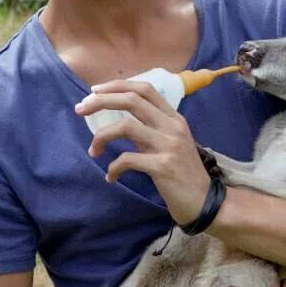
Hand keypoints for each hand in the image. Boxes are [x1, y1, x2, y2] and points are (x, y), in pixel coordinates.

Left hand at [74, 79, 210, 225]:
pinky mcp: (163, 166)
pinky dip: (114, 167)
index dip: (116, 86)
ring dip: (101, 136)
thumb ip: (151, 129)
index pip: (144, 89)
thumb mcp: (171, 143)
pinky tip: (111, 177)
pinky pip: (128, 159)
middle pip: (132, 100)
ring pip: (126, 126)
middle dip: (101, 101)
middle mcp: (172, 126)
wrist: (205, 201)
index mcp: (174, 118)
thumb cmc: (184, 173)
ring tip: (93, 150)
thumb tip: (120, 121)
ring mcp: (169, 145)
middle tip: (80, 109)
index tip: (94, 92)